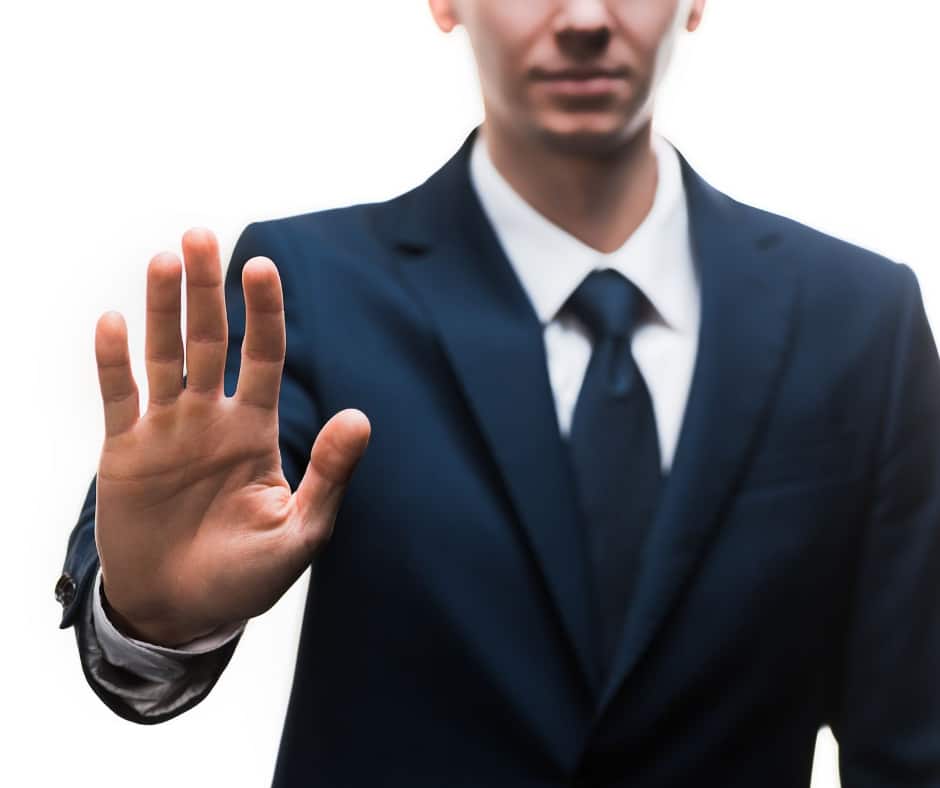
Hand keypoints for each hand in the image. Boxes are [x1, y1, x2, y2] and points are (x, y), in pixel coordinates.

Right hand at [93, 228, 369, 646]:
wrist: (182, 611)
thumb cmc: (247, 576)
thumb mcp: (300, 531)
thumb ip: (329, 475)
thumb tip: (361, 417)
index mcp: (255, 428)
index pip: (262, 355)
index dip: (263, 311)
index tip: (262, 266)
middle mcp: (211, 418)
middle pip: (209, 340)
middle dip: (206, 290)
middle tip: (200, 237)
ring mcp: (167, 431)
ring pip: (164, 357)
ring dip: (160, 309)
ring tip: (163, 259)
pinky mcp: (125, 453)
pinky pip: (119, 398)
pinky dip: (113, 362)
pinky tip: (112, 322)